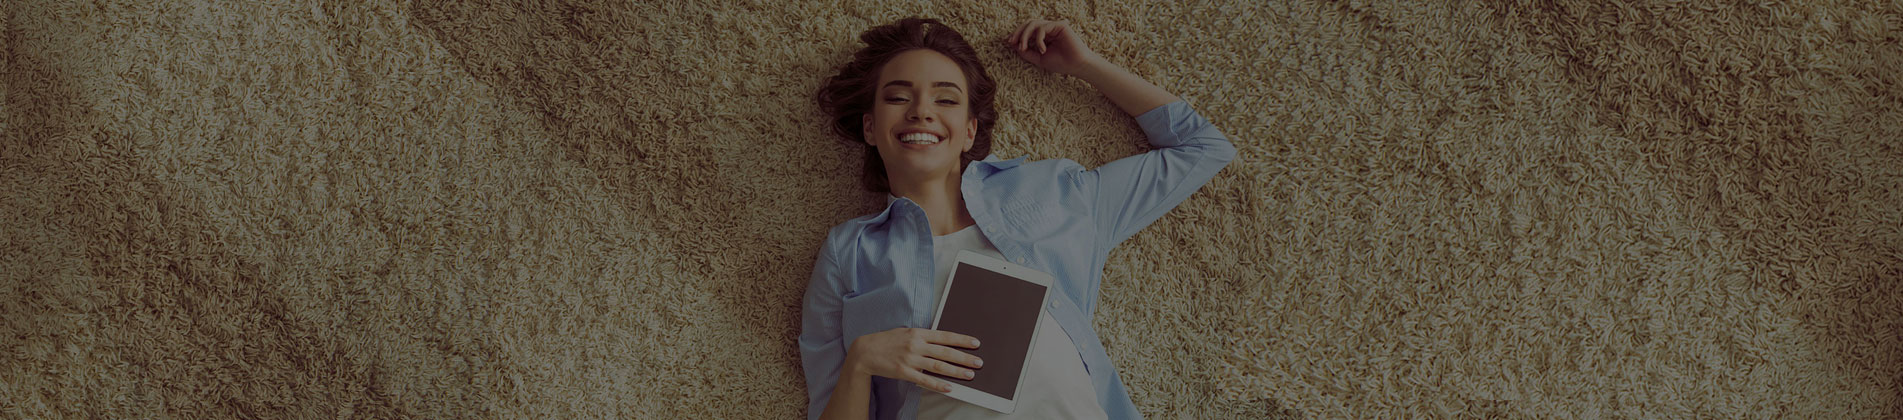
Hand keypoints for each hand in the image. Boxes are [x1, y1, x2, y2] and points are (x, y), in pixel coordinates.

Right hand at [847, 327, 984, 392]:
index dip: (962, 340)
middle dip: (964, 357)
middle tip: (979, 362)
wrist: (865, 351)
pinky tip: (949, 387)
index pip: (945, 336)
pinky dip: (938, 384)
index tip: (975, 343)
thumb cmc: (886, 341)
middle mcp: (916, 345)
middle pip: (945, 352)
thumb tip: (941, 341)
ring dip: (956, 371)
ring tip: (970, 375)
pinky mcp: (904, 372)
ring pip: (938, 366)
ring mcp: (910, 359)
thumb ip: (923, 337)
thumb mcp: (906, 332)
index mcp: (918, 333)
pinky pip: (924, 380)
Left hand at [1006, 19, 1103, 77]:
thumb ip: (1026, 52)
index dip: (1017, 34)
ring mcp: (1054, 26)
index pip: (1027, 30)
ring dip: (1025, 35)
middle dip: (1018, 32)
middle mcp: (1049, 29)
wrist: (1076, 66)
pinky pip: (1043, 28)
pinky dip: (1038, 39)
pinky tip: (1042, 50)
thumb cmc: (1061, 63)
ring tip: (1023, 47)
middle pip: (1028, 24)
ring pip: (1033, 24)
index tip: (1008, 42)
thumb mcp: (1039, 59)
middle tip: (1011, 42)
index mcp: (1044, 36)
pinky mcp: (1060, 25)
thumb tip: (1013, 45)